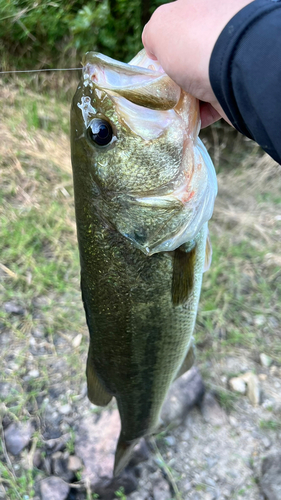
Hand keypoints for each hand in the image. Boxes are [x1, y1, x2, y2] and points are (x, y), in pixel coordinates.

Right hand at [142, 0, 252, 126]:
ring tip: (172, 108)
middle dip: (175, 74)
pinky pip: (214, 104)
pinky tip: (188, 120)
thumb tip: (156, 52)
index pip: (181, 25)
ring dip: (186, 98)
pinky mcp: (236, 88)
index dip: (166, 44)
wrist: (236, 71)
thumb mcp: (160, 28)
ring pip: (201, 82)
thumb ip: (153, 36)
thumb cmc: (195, 42)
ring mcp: (230, 61)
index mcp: (204, 9)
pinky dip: (200, 114)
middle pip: (190, 56)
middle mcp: (220, 31)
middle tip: (163, 88)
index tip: (156, 63)